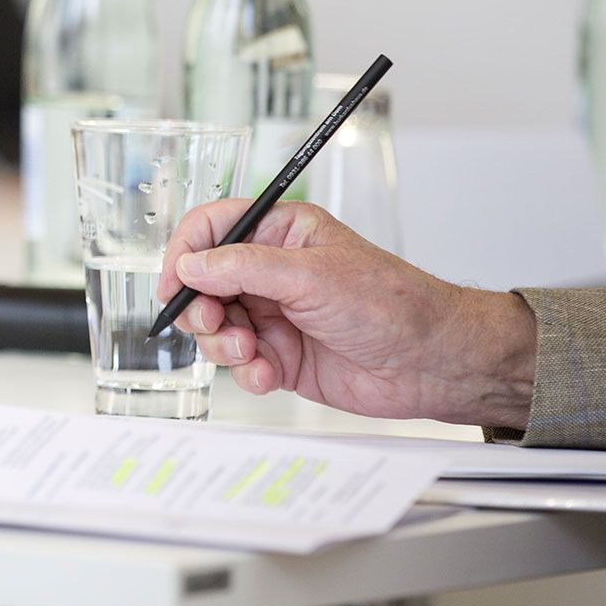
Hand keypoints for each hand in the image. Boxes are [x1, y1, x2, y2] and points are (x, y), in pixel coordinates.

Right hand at [155, 200, 536, 428]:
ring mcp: (274, 314)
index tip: (173, 287)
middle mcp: (271, 271)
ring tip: (253, 353)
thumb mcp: (311, 275)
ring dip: (224, 344)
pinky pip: (239, 364)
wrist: (433, 363)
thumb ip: (242, 268)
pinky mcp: (279, 355)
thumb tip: (191, 266)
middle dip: (203, 310)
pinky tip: (269, 375)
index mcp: (280, 233)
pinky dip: (246, 373)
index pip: (210, 229)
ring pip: (216, 327)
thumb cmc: (393, 304)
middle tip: (218, 325)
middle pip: (203, 284)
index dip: (183, 255)